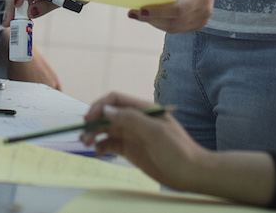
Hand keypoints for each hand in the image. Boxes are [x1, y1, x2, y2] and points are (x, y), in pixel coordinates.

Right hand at [81, 93, 206, 191]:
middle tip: (84, 136)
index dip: (100, 106)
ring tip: (86, 144)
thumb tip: (107, 110)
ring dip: (95, 134)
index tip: (88, 119)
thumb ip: (131, 119)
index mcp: (144, 109)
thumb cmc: (178, 150)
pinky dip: (102, 146)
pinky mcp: (131, 150)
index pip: (116, 100)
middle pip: (108, 115)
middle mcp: (136, 120)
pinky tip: (98, 152)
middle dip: (94, 122)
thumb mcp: (156, 132)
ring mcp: (133, 135)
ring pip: (107, 130)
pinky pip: (111, 144)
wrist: (191, 174)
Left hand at [130, 0, 235, 33]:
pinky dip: (162, 23)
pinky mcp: (198, 25)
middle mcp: (203, 13)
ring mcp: (202, 22)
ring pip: (173, 28)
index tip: (141, 10)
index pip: (177, 10)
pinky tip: (151, 16)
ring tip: (138, 14)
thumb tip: (147, 7)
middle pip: (173, 22)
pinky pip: (176, 28)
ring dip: (154, 22)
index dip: (158, 12)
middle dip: (151, 19)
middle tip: (133, 12)